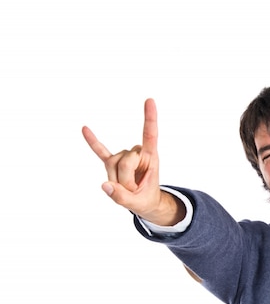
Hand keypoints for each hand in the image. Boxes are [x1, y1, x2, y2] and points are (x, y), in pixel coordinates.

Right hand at [82, 99, 183, 224]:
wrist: (143, 201)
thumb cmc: (146, 199)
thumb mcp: (139, 204)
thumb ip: (123, 197)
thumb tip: (105, 185)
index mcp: (151, 157)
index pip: (150, 135)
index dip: (149, 118)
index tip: (150, 100)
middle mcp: (136, 152)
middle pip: (124, 160)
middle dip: (126, 179)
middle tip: (134, 189)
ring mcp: (123, 156)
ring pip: (112, 164)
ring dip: (116, 180)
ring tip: (127, 187)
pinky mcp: (111, 161)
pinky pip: (100, 151)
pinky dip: (92, 141)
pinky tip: (84, 129)